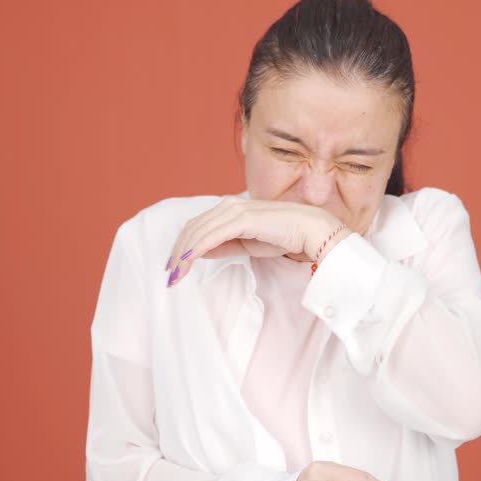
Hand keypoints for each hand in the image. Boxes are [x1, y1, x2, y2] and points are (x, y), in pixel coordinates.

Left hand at [164, 196, 353, 286]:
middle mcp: (229, 205)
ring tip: (176, 275)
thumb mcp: (248, 243)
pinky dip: (196, 249)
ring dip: (183, 254)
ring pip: (198, 232)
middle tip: (169, 275)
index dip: (182, 246)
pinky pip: (212, 235)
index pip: (197, 226)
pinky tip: (189, 262)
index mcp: (230, 209)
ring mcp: (235, 210)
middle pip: (192, 228)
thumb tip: (201, 252)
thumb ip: (225, 244)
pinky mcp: (242, 219)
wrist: (311, 230)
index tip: (175, 267)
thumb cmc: (284, 236)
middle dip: (178, 252)